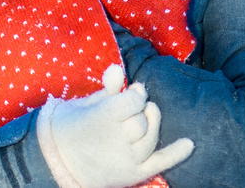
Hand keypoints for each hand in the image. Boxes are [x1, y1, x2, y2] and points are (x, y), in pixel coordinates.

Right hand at [37, 64, 194, 187]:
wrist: (55, 162)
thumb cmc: (71, 126)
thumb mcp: (86, 103)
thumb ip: (108, 89)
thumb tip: (119, 69)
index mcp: (103, 117)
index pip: (135, 100)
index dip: (136, 94)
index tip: (132, 93)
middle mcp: (117, 140)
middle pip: (143, 120)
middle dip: (140, 111)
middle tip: (131, 109)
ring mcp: (126, 158)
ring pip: (151, 138)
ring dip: (151, 125)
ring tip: (143, 118)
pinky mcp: (133, 174)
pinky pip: (160, 163)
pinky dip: (176, 153)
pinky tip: (189, 143)